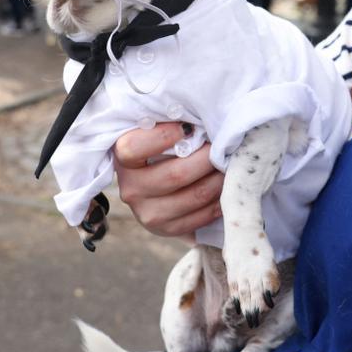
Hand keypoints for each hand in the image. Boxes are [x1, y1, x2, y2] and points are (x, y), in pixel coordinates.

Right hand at [114, 123, 223, 239]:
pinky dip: (220, 199)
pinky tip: (225, 186)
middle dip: (207, 158)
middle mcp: (131, 189)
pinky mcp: (167, 229)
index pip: (135, 147)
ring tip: (228, 164)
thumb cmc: (162, 148)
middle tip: (223, 146)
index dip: (164, 136)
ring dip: (219, 178)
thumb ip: (170, 124)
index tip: (189, 128)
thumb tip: (198, 123)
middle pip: (176, 174)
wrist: (154, 186)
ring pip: (195, 195)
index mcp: (123, 158)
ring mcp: (147, 213)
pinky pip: (202, 216)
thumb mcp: (157, 132)